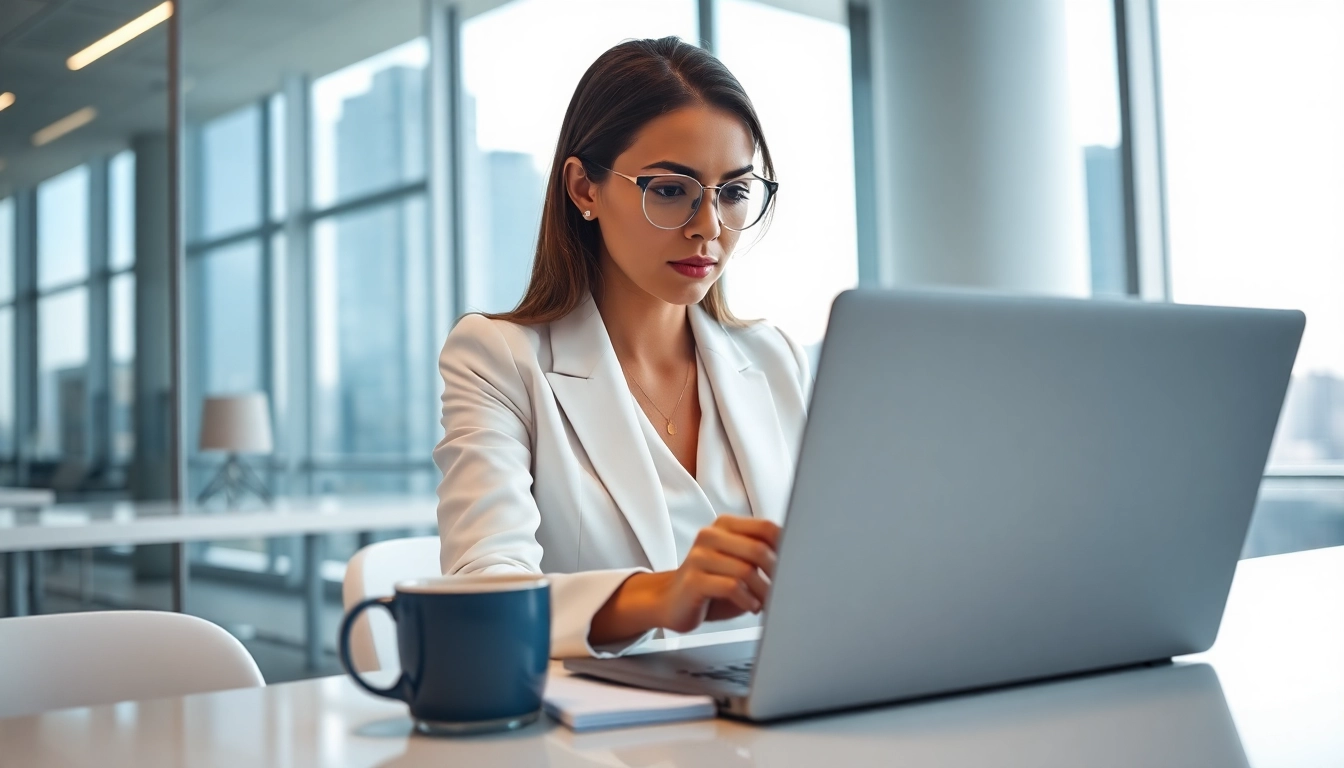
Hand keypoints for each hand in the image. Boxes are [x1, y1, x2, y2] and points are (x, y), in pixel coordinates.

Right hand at [589, 516, 780, 646]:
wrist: (670, 602)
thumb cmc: (711, 585)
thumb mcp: (739, 565)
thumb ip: (761, 558)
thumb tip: (799, 561)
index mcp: (725, 525)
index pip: (767, 528)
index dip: (786, 548)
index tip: (796, 568)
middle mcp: (710, 535)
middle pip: (759, 549)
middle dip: (777, 574)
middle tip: (784, 591)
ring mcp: (699, 556)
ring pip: (746, 570)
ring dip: (764, 592)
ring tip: (767, 603)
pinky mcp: (693, 579)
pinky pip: (730, 587)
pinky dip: (747, 600)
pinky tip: (750, 607)